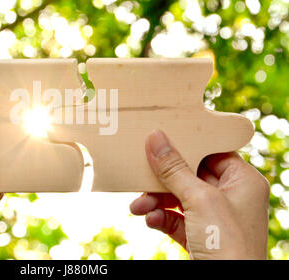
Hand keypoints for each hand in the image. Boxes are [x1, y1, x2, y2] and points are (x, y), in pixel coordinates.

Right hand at [130, 130, 268, 258]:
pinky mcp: (200, 235)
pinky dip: (161, 217)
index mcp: (242, 181)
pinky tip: (150, 220)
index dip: (186, 144)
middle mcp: (231, 197)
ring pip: (178, 197)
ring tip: (138, 206)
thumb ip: (174, 168)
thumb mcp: (199, 200)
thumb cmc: (227, 245)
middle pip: (189, 174)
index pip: (211, 151)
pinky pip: (176, 218)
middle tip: (140, 174)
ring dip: (155, 200)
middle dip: (162, 179)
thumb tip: (155, 138)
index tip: (159, 137)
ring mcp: (215, 218)